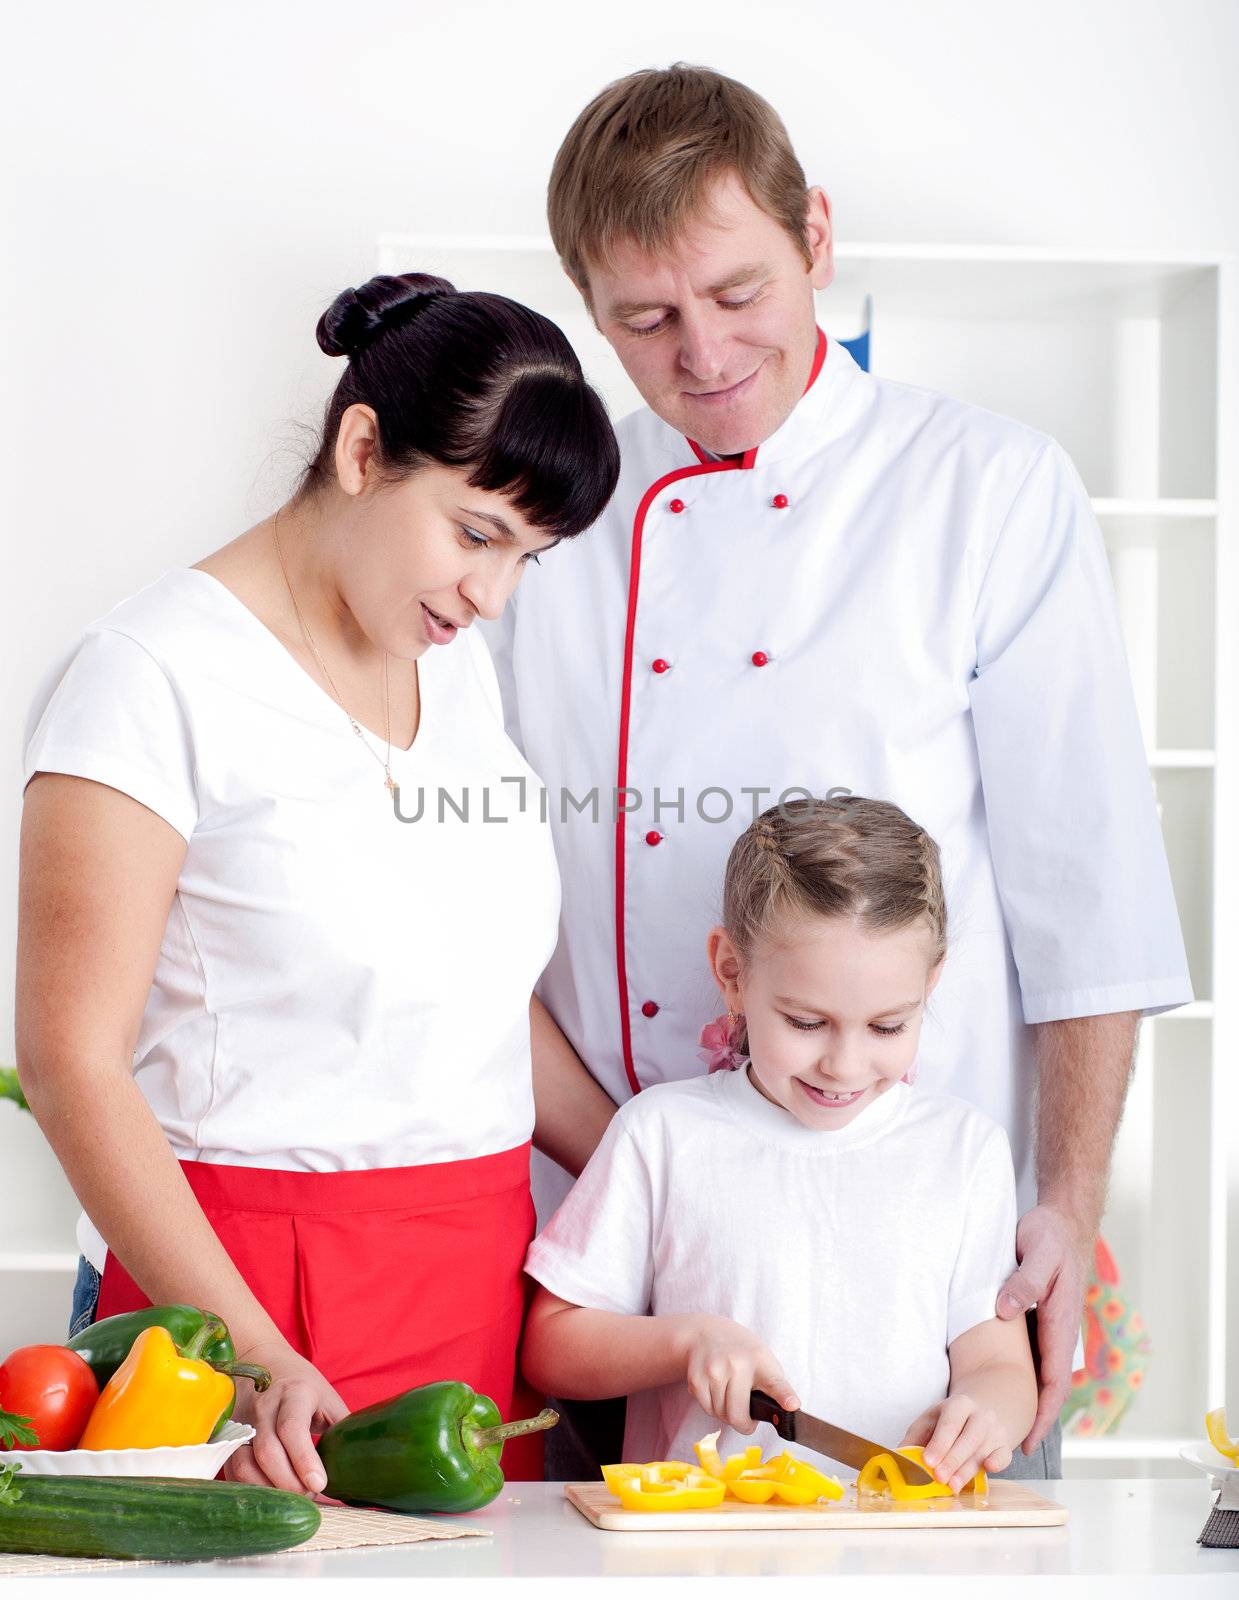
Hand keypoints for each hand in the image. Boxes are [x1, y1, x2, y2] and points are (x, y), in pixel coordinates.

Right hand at [221, 1337, 349, 1495]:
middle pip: (268, 1452)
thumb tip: (356, 1467)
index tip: (320, 1484)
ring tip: (292, 1496)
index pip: (293, 1429)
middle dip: (290, 1483)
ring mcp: (241, 1422)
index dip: (304, 1460)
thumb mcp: (327, 1399)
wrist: (262, 1360)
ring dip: (269, 1490)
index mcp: (295, 1392)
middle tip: (310, 1494)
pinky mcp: (228, 1438)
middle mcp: (264, 1406)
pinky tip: (270, 1495)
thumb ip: (340, 1429)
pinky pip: (233, 1470)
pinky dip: (251, 1488)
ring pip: (245, 1465)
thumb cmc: (302, 1384)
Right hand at [682, 1315, 797, 1434]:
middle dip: (743, 1423)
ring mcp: (713, 1370)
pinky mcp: (696, 1378)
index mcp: (760, 1360)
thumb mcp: (763, 1361)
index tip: (792, 1405)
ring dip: (726, 1414)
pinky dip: (712, 1407)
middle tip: (746, 1416)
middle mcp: (736, 1363)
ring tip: (729, 1396)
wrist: (706, 1333)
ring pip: (720, 1415)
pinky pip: (706, 1409)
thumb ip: (775, 1387)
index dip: (784, 1396)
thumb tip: (789, 1409)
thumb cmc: (741, 1352)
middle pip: (737, 1415)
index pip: (775, 1382)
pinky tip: (716, 1390)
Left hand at [900, 1395, 1010, 1489]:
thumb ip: (915, 1437)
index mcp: (959, 1404)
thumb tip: (898, 1456)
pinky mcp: (1005, 1446)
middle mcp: (981, 1415)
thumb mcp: (931, 1420)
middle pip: (968, 1438)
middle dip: (952, 1460)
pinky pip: (1004, 1456)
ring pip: (983, 1450)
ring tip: (952, 1485)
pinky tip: (989, 1469)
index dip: (939, 1443)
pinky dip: (998, 1462)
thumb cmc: (951, 1420)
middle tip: (939, 1477)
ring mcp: (996, 1431)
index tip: (928, 1460)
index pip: (950, 1423)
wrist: (983, 1410)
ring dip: (967, 1469)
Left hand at [996, 1202, 1088, 1453]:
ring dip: (1024, 1400)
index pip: (1054, 1380)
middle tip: (1004, 1447)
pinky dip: (1019, 1375)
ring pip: (1039, 1373)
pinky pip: (1031, 1354)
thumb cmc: (1051, 1237)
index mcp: (1062, 1323)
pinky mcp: (1039, 1318)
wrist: (1062, 1221)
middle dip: (1030, 1418)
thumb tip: (1006, 1311)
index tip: (1028, 1441)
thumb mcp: (1038, 1254)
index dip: (1042, 1413)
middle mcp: (1059, 1332)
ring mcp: (1050, 1327)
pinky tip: (999, 1385)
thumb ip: (1024, 1282)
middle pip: (1047, 1386)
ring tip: (998, 1426)